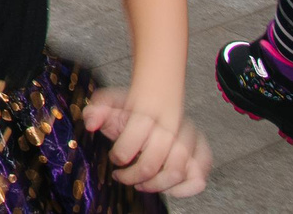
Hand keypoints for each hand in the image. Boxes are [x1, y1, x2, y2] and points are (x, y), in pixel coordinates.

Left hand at [82, 89, 210, 195]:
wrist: (158, 103)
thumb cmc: (132, 109)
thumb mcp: (110, 104)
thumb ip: (95, 111)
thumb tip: (89, 124)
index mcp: (148, 114)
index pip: (133, 140)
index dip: (119, 155)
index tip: (114, 158)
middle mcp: (172, 128)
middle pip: (152, 163)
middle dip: (133, 175)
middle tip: (122, 176)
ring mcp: (190, 141)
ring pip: (175, 174)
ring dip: (154, 185)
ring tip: (140, 184)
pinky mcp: (202, 153)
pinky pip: (198, 180)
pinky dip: (182, 190)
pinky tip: (164, 187)